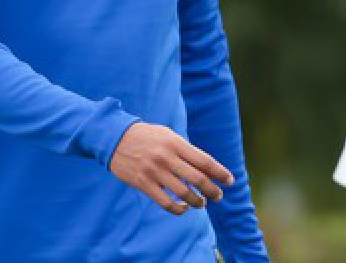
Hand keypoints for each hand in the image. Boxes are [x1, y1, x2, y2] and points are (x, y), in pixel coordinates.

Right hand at [109, 122, 233, 215]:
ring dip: (198, 202)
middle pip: (198, 179)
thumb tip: (206, 169)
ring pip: (185, 194)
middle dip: (213, 191)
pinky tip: (183, 208)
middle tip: (218, 196)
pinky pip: (166, 203)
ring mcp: (154, 171)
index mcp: (174, 142)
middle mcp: (166, 157)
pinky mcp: (144, 183)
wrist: (115, 137)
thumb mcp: (166, 135)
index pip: (204, 161)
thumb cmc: (146, 136)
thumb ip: (185, 150)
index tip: (229, 181)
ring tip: (201, 203)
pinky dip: (179, 209)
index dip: (220, 173)